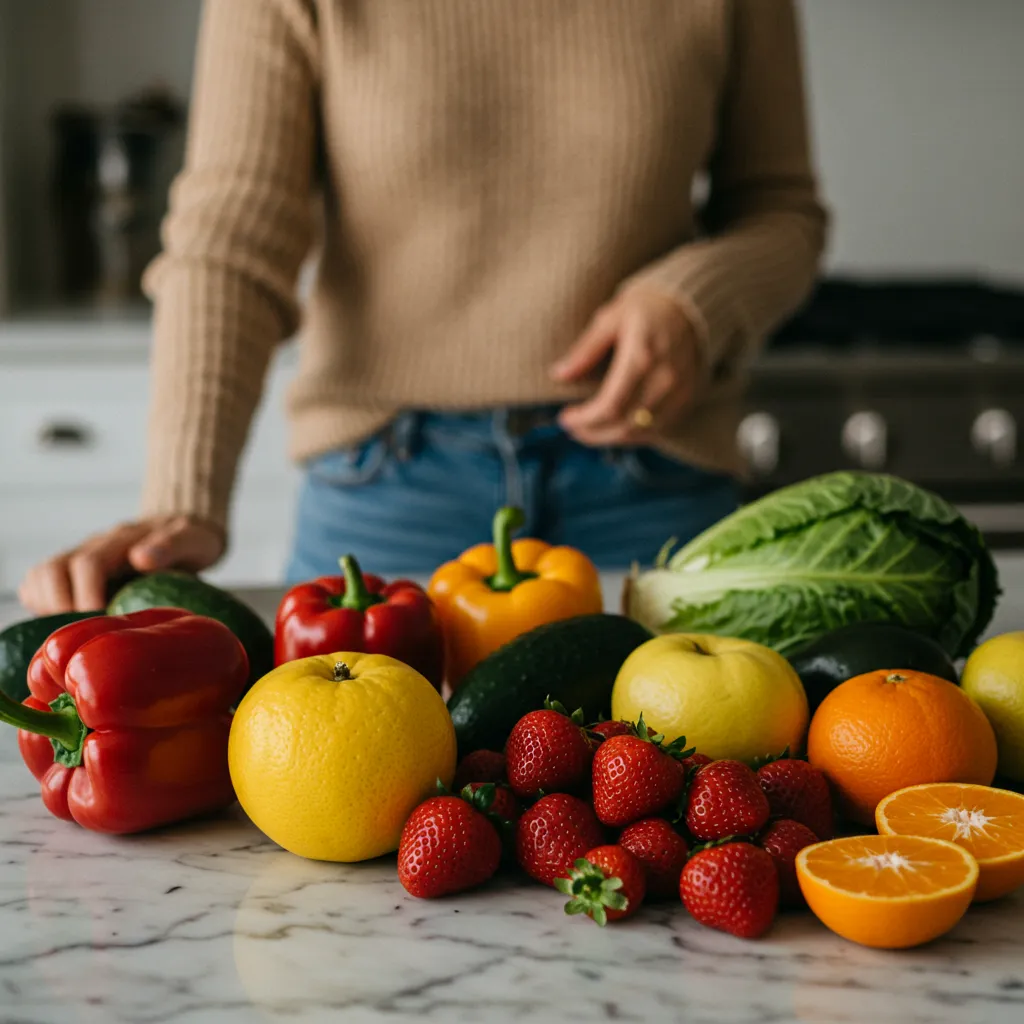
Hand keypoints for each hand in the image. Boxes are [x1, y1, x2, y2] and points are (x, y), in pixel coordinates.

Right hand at [18, 516, 224, 614]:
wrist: (183, 533)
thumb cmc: (191, 542)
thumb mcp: (192, 539)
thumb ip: (172, 544)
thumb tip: (141, 558)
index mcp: (121, 539)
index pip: (88, 564)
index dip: (86, 595)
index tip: (99, 620)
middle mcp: (93, 545)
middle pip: (53, 570)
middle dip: (62, 605)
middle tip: (85, 633)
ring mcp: (80, 556)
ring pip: (41, 575)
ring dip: (46, 604)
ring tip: (72, 630)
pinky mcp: (72, 571)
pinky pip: (39, 583)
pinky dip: (41, 603)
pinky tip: (64, 622)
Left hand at [551, 286, 700, 445]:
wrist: (689, 306)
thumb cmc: (645, 309)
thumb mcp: (610, 319)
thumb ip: (585, 350)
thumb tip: (559, 374)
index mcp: (642, 357)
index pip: (610, 405)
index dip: (585, 419)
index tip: (565, 418)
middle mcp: (664, 379)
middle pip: (624, 424)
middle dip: (593, 433)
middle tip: (572, 428)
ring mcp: (679, 391)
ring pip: (641, 432)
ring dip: (610, 438)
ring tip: (588, 431)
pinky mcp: (687, 398)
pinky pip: (658, 429)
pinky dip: (632, 435)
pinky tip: (613, 429)